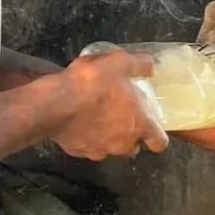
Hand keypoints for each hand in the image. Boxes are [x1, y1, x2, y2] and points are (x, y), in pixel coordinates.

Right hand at [50, 50, 168, 160]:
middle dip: (129, 135)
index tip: (152, 131)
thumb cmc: (92, 83)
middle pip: (133, 146)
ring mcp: (99, 150)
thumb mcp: (118, 62)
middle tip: (119, 117)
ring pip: (109, 148)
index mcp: (138, 124)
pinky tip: (76, 123)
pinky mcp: (78, 151)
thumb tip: (151, 67)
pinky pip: (86, 146)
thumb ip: (139, 64)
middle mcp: (122, 143)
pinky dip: (84, 137)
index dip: (158, 137)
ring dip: (107, 137)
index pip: (159, 142)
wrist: (55, 103)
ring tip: (95, 119)